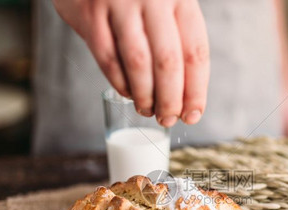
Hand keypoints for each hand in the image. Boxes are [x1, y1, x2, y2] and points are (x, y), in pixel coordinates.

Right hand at [52, 0, 209, 126]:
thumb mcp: (166, 0)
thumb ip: (178, 36)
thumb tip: (189, 94)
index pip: (195, 51)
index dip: (196, 89)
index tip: (194, 113)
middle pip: (168, 62)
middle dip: (171, 99)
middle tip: (169, 118)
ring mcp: (119, 4)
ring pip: (138, 64)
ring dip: (145, 96)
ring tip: (149, 111)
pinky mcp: (91, 13)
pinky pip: (108, 59)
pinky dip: (121, 83)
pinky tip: (129, 94)